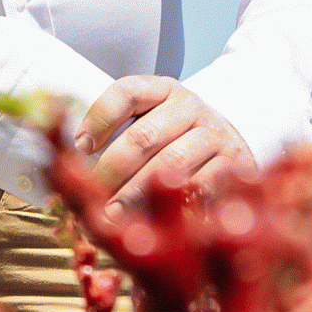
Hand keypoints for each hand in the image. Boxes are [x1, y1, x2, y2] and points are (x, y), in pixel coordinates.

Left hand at [77, 76, 253, 214]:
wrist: (235, 141)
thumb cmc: (178, 137)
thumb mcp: (153, 120)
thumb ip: (119, 133)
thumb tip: (77, 160)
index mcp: (164, 90)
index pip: (127, 92)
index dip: (100, 117)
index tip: (81, 146)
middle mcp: (191, 107)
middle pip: (143, 136)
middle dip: (112, 170)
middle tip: (91, 197)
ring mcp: (215, 135)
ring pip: (169, 165)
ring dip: (136, 194)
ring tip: (113, 216)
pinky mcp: (234, 164)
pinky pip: (199, 187)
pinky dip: (174, 205)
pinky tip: (155, 221)